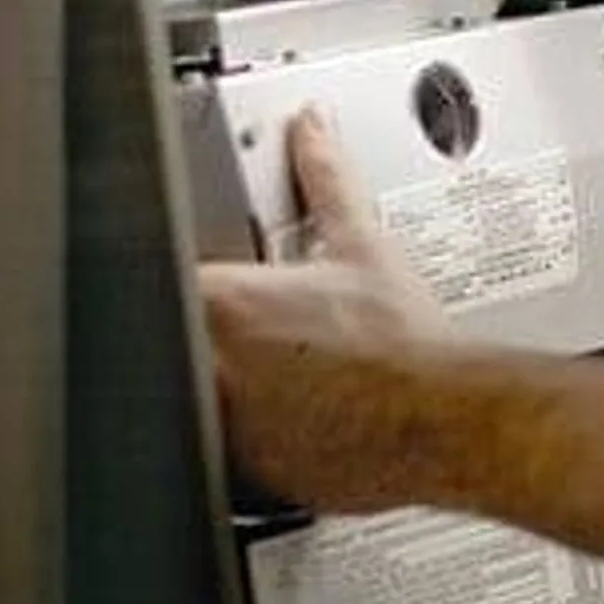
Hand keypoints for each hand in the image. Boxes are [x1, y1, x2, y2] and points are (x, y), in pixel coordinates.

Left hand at [200, 108, 449, 513]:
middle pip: (165, 343)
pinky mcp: (246, 475)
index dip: (178, 279)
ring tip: (273, 380)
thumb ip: (325, 175)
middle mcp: (211, 366)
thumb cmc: (403, 341)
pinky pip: (219, 455)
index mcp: (225, 302)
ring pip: (188, 402)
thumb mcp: (361, 243)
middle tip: (252, 335)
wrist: (442, 420)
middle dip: (195, 335)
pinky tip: (282, 423)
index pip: (162, 277)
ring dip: (215, 388)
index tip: (210, 287)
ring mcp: (226, 425)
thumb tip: (313, 128)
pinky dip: (239, 437)